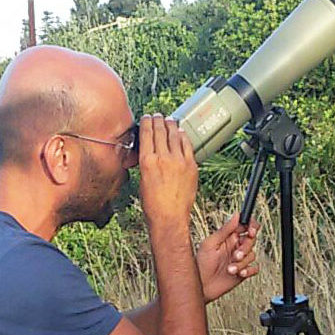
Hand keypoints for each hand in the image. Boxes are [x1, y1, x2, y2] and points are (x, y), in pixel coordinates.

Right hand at [138, 114, 197, 229]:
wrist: (169, 218)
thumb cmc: (154, 205)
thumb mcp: (143, 180)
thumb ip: (146, 163)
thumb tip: (149, 153)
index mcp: (147, 162)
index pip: (146, 134)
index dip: (146, 122)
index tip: (147, 118)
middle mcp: (162, 158)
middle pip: (160, 131)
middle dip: (158, 120)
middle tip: (157, 116)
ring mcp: (178, 161)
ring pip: (174, 135)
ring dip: (171, 125)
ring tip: (169, 120)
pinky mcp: (191, 165)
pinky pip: (187, 144)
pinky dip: (183, 136)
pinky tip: (181, 133)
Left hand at [197, 213, 260, 302]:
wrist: (200, 286)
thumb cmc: (201, 264)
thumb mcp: (210, 244)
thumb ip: (225, 230)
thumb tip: (236, 215)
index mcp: (228, 237)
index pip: (245, 226)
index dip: (251, 226)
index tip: (250, 231)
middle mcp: (235, 247)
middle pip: (251, 241)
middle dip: (245, 248)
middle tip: (235, 255)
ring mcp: (239, 260)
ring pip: (252, 255)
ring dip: (242, 263)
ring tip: (230, 269)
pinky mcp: (243, 272)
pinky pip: (254, 268)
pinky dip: (249, 270)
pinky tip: (239, 273)